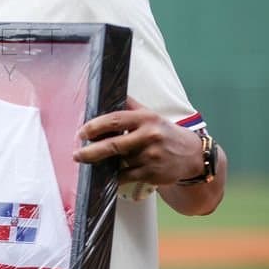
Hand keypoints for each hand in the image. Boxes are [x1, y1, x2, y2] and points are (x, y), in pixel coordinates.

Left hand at [73, 96, 204, 186]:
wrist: (191, 155)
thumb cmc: (165, 133)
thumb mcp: (150, 115)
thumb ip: (130, 105)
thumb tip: (110, 90)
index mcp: (146, 118)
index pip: (115, 119)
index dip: (95, 126)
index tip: (82, 132)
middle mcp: (149, 136)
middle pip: (113, 145)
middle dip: (91, 151)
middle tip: (77, 154)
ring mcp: (151, 156)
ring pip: (118, 162)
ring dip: (103, 164)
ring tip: (91, 163)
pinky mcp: (152, 173)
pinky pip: (126, 177)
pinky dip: (114, 177)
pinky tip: (106, 176)